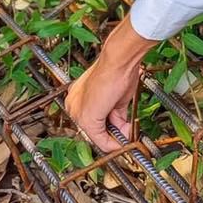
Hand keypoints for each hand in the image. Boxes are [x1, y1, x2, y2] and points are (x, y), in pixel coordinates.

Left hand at [65, 18, 155, 152]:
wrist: (119, 60)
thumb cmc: (118, 70)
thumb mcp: (117, 98)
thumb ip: (115, 115)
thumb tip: (123, 129)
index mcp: (78, 96)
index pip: (92, 119)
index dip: (109, 128)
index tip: (121, 131)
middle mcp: (74, 104)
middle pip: (93, 130)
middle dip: (113, 135)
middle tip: (127, 135)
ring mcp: (78, 112)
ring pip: (97, 136)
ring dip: (116, 139)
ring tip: (128, 135)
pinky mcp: (87, 118)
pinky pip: (101, 139)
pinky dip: (114, 143)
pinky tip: (125, 137)